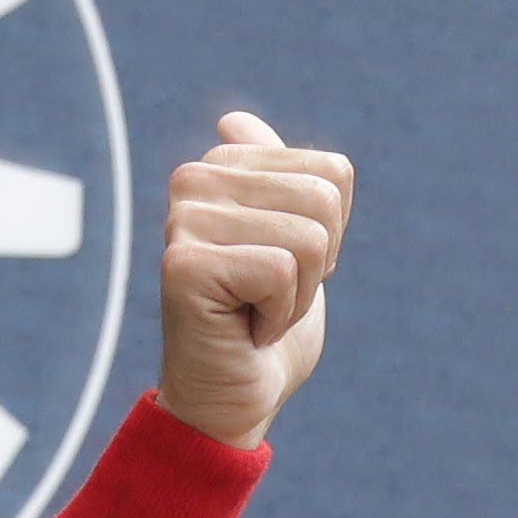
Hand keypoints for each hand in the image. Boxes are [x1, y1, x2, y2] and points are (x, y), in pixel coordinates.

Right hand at [158, 112, 353, 447]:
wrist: (234, 396)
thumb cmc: (264, 325)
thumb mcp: (288, 244)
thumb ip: (276, 182)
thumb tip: (236, 121)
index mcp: (223, 166)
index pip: (334, 174)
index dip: (330, 237)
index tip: (286, 268)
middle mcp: (193, 180)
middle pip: (323, 200)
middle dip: (317, 265)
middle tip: (271, 294)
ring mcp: (184, 220)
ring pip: (307, 238)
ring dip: (298, 294)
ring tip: (256, 310)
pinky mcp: (185, 264)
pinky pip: (281, 272)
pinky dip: (280, 315)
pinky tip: (246, 327)